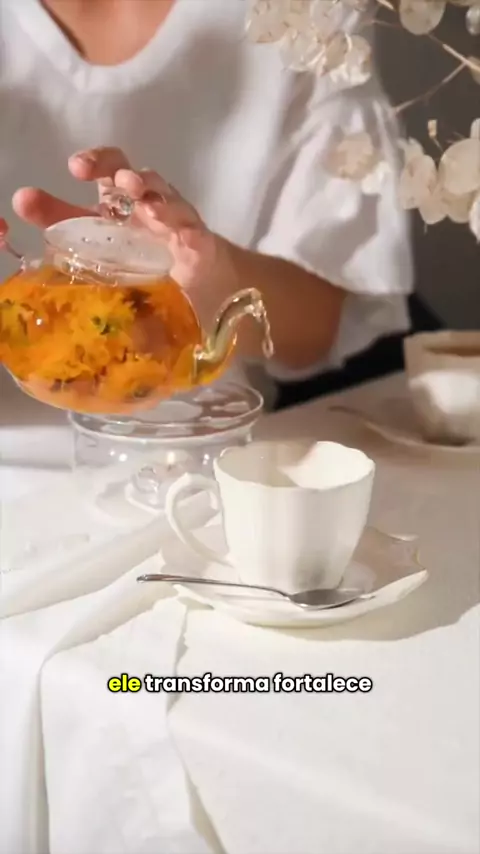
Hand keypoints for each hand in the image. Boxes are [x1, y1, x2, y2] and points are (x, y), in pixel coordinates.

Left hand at [12, 147, 218, 293]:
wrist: (188, 273)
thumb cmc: (140, 245)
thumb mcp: (95, 230)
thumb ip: (58, 217)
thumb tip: (20, 199)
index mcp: (122, 194)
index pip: (110, 164)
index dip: (96, 160)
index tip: (76, 168)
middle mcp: (150, 198)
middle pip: (139, 175)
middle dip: (125, 173)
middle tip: (113, 180)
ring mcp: (176, 218)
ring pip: (167, 199)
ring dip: (154, 197)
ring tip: (142, 202)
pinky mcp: (197, 241)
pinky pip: (193, 233)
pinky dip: (187, 232)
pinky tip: (181, 237)